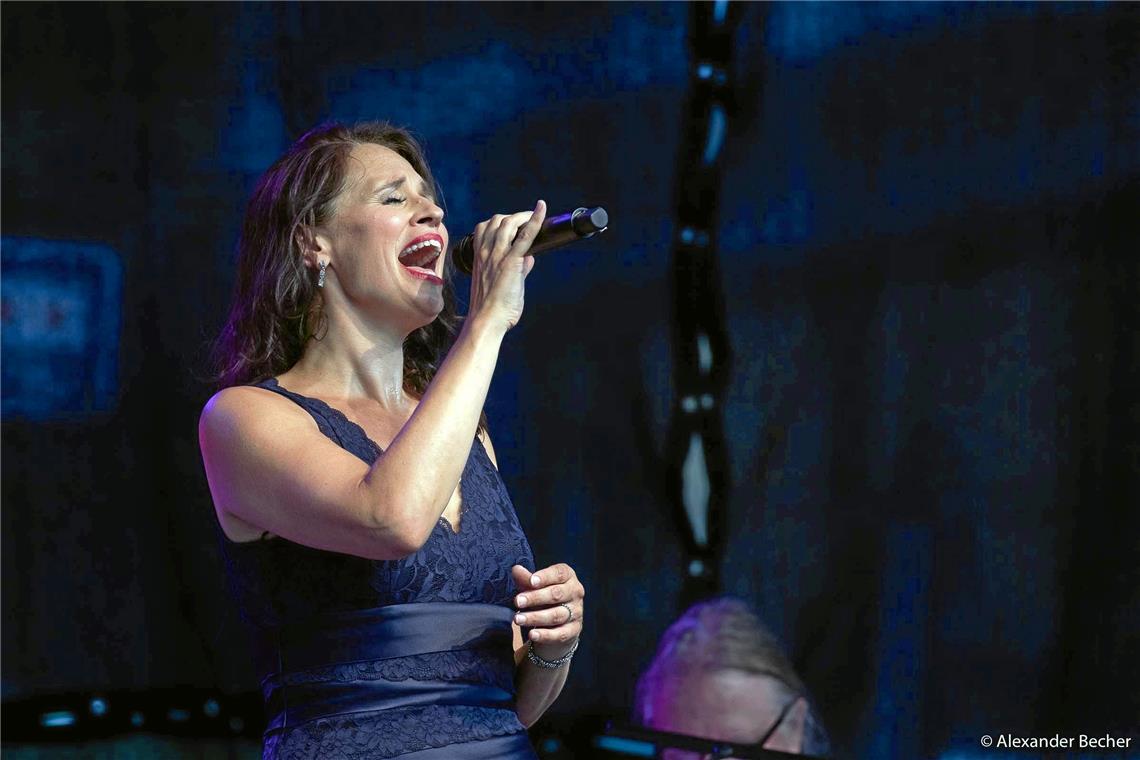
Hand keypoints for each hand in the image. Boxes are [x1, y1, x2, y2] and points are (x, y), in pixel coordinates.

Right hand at [467, 200, 545, 331]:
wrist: (487, 320)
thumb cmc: (492, 308)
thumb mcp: (500, 284)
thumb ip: (516, 268)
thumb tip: (529, 258)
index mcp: (479, 257)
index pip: (484, 228)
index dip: (499, 222)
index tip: (512, 224)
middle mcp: (486, 252)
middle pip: (497, 221)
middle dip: (514, 217)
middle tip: (527, 221)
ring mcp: (498, 255)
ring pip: (509, 223)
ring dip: (523, 216)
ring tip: (534, 217)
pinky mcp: (512, 261)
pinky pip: (526, 234)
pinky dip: (535, 219)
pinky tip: (542, 209)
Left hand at [511, 562, 584, 658]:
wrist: (557, 624)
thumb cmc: (545, 598)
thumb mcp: (535, 587)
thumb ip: (526, 579)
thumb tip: (516, 569)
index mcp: (568, 577)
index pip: (559, 573)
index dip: (545, 577)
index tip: (531, 581)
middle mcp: (575, 593)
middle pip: (556, 594)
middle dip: (535, 597)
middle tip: (517, 601)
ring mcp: (576, 612)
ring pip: (556, 615)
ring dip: (535, 617)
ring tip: (518, 619)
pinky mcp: (574, 630)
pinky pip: (560, 634)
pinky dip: (545, 635)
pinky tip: (532, 635)